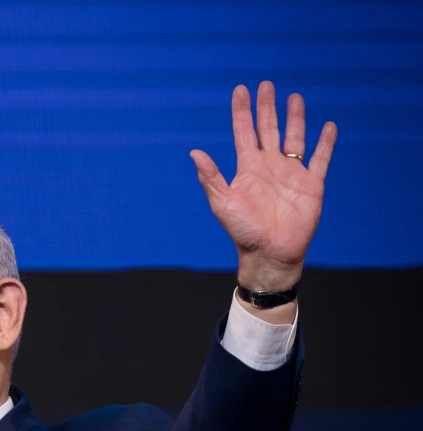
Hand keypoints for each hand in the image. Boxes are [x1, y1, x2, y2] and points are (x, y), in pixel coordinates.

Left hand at [190, 81, 336, 290]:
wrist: (270, 253)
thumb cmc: (243, 231)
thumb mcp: (223, 202)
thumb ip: (211, 177)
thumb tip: (194, 152)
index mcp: (248, 168)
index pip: (244, 132)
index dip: (242, 112)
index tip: (241, 90)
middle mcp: (269, 166)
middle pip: (268, 129)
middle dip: (267, 107)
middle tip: (266, 85)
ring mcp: (291, 174)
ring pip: (294, 138)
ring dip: (295, 118)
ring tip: (295, 97)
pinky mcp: (311, 185)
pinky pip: (320, 159)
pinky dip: (326, 143)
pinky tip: (328, 126)